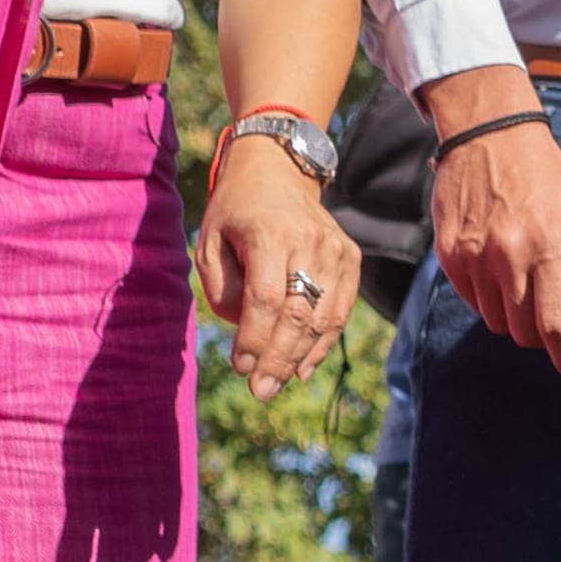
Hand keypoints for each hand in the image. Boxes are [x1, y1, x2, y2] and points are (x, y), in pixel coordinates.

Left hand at [194, 125, 354, 399]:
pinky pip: (340, 311)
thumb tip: (244, 329)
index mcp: (271, 234)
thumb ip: (222, 288)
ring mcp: (336, 250)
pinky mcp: (350, 258)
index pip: (266, 299)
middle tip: (259, 390)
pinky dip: (322, 343)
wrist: (278, 171)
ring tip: (276, 383)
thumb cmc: (236, 211)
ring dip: (299, 357)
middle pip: (298, 314)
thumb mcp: (210, 241)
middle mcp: (310, 242)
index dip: (254, 339)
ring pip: (323, 318)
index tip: (240, 367)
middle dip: (277, 359)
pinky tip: (302, 368)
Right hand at [424, 70, 560, 385]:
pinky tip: (500, 271)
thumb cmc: (548, 181)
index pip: (558, 328)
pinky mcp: (449, 254)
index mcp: (550, 248)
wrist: (491, 135)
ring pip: (497, 323)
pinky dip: (490, 300)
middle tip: (553, 313)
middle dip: (544, 334)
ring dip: (515, 317)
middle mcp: (509, 256)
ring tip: (526, 282)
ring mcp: (474, 256)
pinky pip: (472, 302)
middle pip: (525, 334)